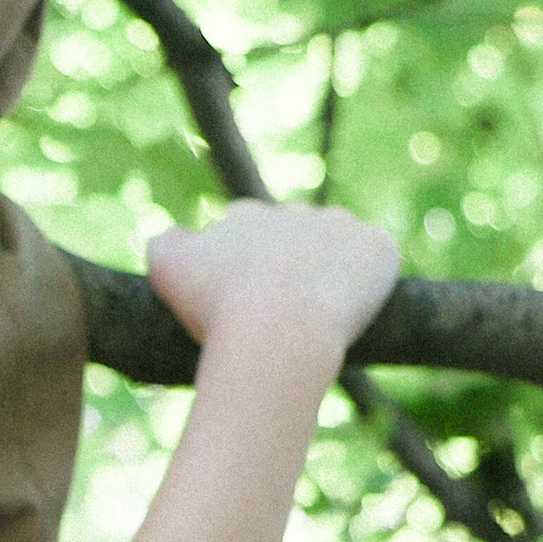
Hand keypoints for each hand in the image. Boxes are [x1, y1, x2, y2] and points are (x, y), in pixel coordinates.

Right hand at [144, 199, 399, 360]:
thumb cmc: (219, 309)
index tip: (241, 298)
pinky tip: (352, 309)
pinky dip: (368, 281)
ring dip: (329, 268)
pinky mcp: (378, 246)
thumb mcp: (166, 270)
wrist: (280, 331)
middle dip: (287, 264)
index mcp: (245, 215)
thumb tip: (172, 237)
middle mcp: (292, 210)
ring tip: (320, 313)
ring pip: (336, 245)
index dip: (241, 265)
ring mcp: (339, 225)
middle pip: (292, 235)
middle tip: (281, 311)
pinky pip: (376, 259)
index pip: (242, 230)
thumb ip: (164, 242)